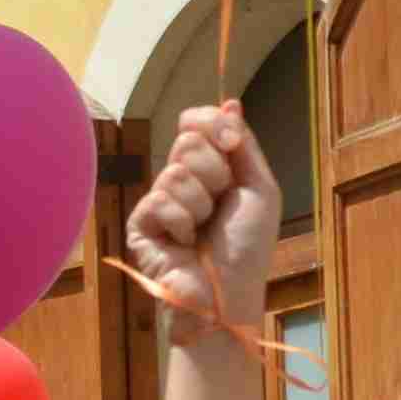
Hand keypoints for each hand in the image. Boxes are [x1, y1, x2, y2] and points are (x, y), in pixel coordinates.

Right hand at [124, 98, 282, 334]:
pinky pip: (159, 199)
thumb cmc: (247, 250)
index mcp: (209, 170)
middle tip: (220, 207)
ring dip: (201, 205)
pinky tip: (184, 244)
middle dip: (214, 173)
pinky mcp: (141, 224)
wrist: (229, 297)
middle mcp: (181, 181)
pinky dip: (182, 222)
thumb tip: (231, 102)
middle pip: (187, 142)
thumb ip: (244, 146)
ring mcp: (159, 202)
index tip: (230, 143)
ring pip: (175, 172)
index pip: (195, 123)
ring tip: (203, 232)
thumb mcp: (260, 189)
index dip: (212, 125)